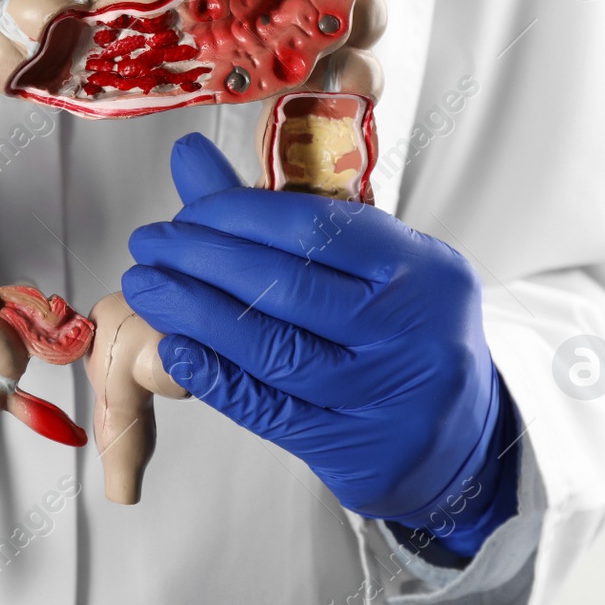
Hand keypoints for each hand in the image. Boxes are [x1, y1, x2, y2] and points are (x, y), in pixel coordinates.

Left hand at [123, 134, 517, 556]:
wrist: (458, 436)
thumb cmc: (402, 329)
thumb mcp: (367, 262)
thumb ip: (277, 213)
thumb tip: (190, 158)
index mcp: (419, 266)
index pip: (315, 227)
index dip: (237, 215)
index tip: (186, 211)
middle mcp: (408, 328)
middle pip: (286, 286)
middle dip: (201, 259)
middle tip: (149, 245)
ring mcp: (381, 392)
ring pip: (271, 348)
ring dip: (192, 313)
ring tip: (146, 289)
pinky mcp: (349, 445)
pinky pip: (268, 407)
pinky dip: (213, 375)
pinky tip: (175, 348)